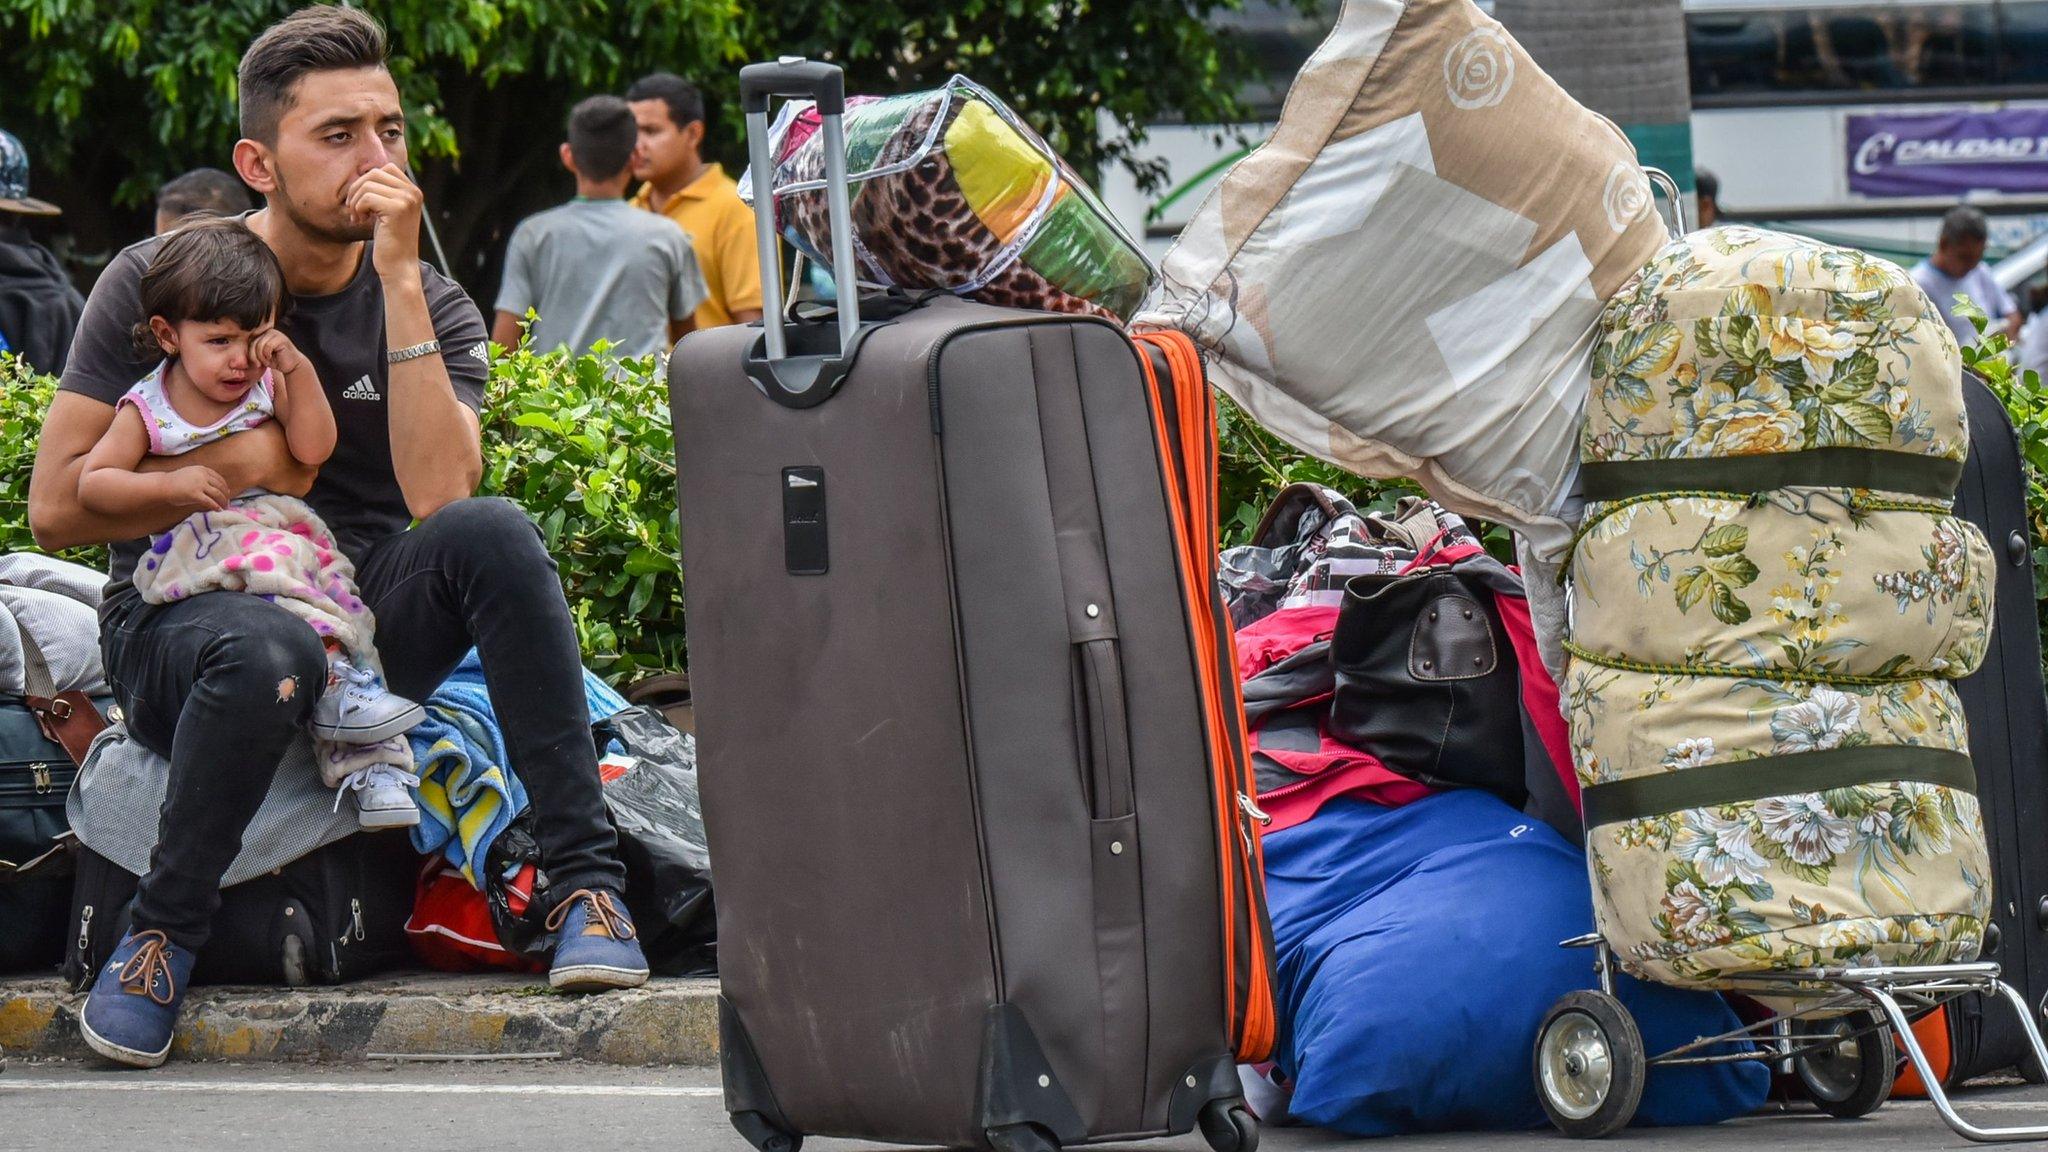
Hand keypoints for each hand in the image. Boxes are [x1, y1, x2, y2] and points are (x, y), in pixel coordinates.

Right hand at [164, 466, 230, 511]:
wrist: (163, 485)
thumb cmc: (175, 481)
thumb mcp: (191, 474)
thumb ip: (203, 478)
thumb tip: (216, 489)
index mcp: (202, 469)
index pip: (219, 478)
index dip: (225, 487)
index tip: (227, 493)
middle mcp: (203, 475)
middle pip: (220, 486)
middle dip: (225, 495)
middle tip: (227, 502)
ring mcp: (199, 484)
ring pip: (217, 494)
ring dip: (223, 502)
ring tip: (224, 507)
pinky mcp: (195, 494)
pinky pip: (210, 502)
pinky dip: (215, 506)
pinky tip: (218, 510)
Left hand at [251, 329, 303, 377]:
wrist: (292, 366)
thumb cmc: (276, 361)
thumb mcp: (260, 354)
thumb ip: (253, 348)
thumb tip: (238, 344)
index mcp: (263, 332)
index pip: (249, 339)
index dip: (250, 352)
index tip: (254, 362)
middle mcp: (269, 331)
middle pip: (253, 342)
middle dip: (253, 356)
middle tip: (258, 364)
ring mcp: (275, 334)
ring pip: (259, 344)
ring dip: (260, 356)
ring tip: (265, 362)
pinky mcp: (281, 339)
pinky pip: (267, 346)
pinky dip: (267, 355)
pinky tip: (271, 358)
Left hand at [344, 164, 423, 284]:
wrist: (398, 266)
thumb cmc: (389, 241)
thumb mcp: (388, 211)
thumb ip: (383, 191)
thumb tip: (366, 173)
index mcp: (413, 191)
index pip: (385, 168)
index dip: (367, 182)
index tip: (363, 203)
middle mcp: (414, 192)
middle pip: (374, 173)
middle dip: (357, 189)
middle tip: (355, 210)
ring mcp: (407, 199)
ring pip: (368, 184)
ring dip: (355, 201)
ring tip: (357, 217)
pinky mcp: (397, 209)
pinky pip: (367, 197)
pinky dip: (358, 209)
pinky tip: (360, 221)